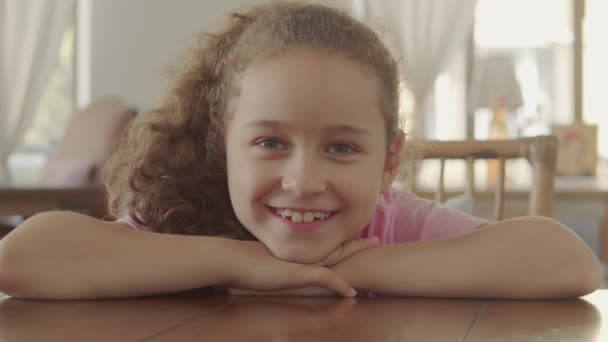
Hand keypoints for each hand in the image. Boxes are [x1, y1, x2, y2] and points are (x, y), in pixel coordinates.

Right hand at [229, 237, 379, 296]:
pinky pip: (324, 279)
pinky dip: (339, 285)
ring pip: (336, 258)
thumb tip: (282, 267)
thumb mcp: (269, 264)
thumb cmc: (247, 264)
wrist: (235, 261)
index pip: (327, 246)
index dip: (343, 243)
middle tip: (377, 239)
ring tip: (374, 250)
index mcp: (300, 252)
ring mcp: (303, 263)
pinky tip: (351, 292)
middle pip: (337, 248)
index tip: (357, 239)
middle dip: (358, 244)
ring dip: (356, 255)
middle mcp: (304, 254)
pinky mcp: (298, 275)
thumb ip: (280, 264)